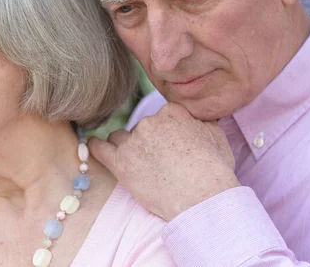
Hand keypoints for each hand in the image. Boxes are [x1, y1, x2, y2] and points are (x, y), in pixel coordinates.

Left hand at [89, 102, 239, 220]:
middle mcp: (150, 122)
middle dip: (149, 141)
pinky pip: (99, 148)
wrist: (202, 197)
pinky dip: (95, 146)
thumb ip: (201, 121)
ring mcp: (132, 142)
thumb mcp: (216, 136)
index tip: (172, 145)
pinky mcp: (120, 162)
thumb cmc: (214, 170)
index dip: (168, 131)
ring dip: (127, 146)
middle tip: (161, 161)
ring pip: (121, 137)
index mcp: (172, 112)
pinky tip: (93, 146)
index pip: (164, 116)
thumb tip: (196, 116)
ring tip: (137, 162)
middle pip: (143, 127)